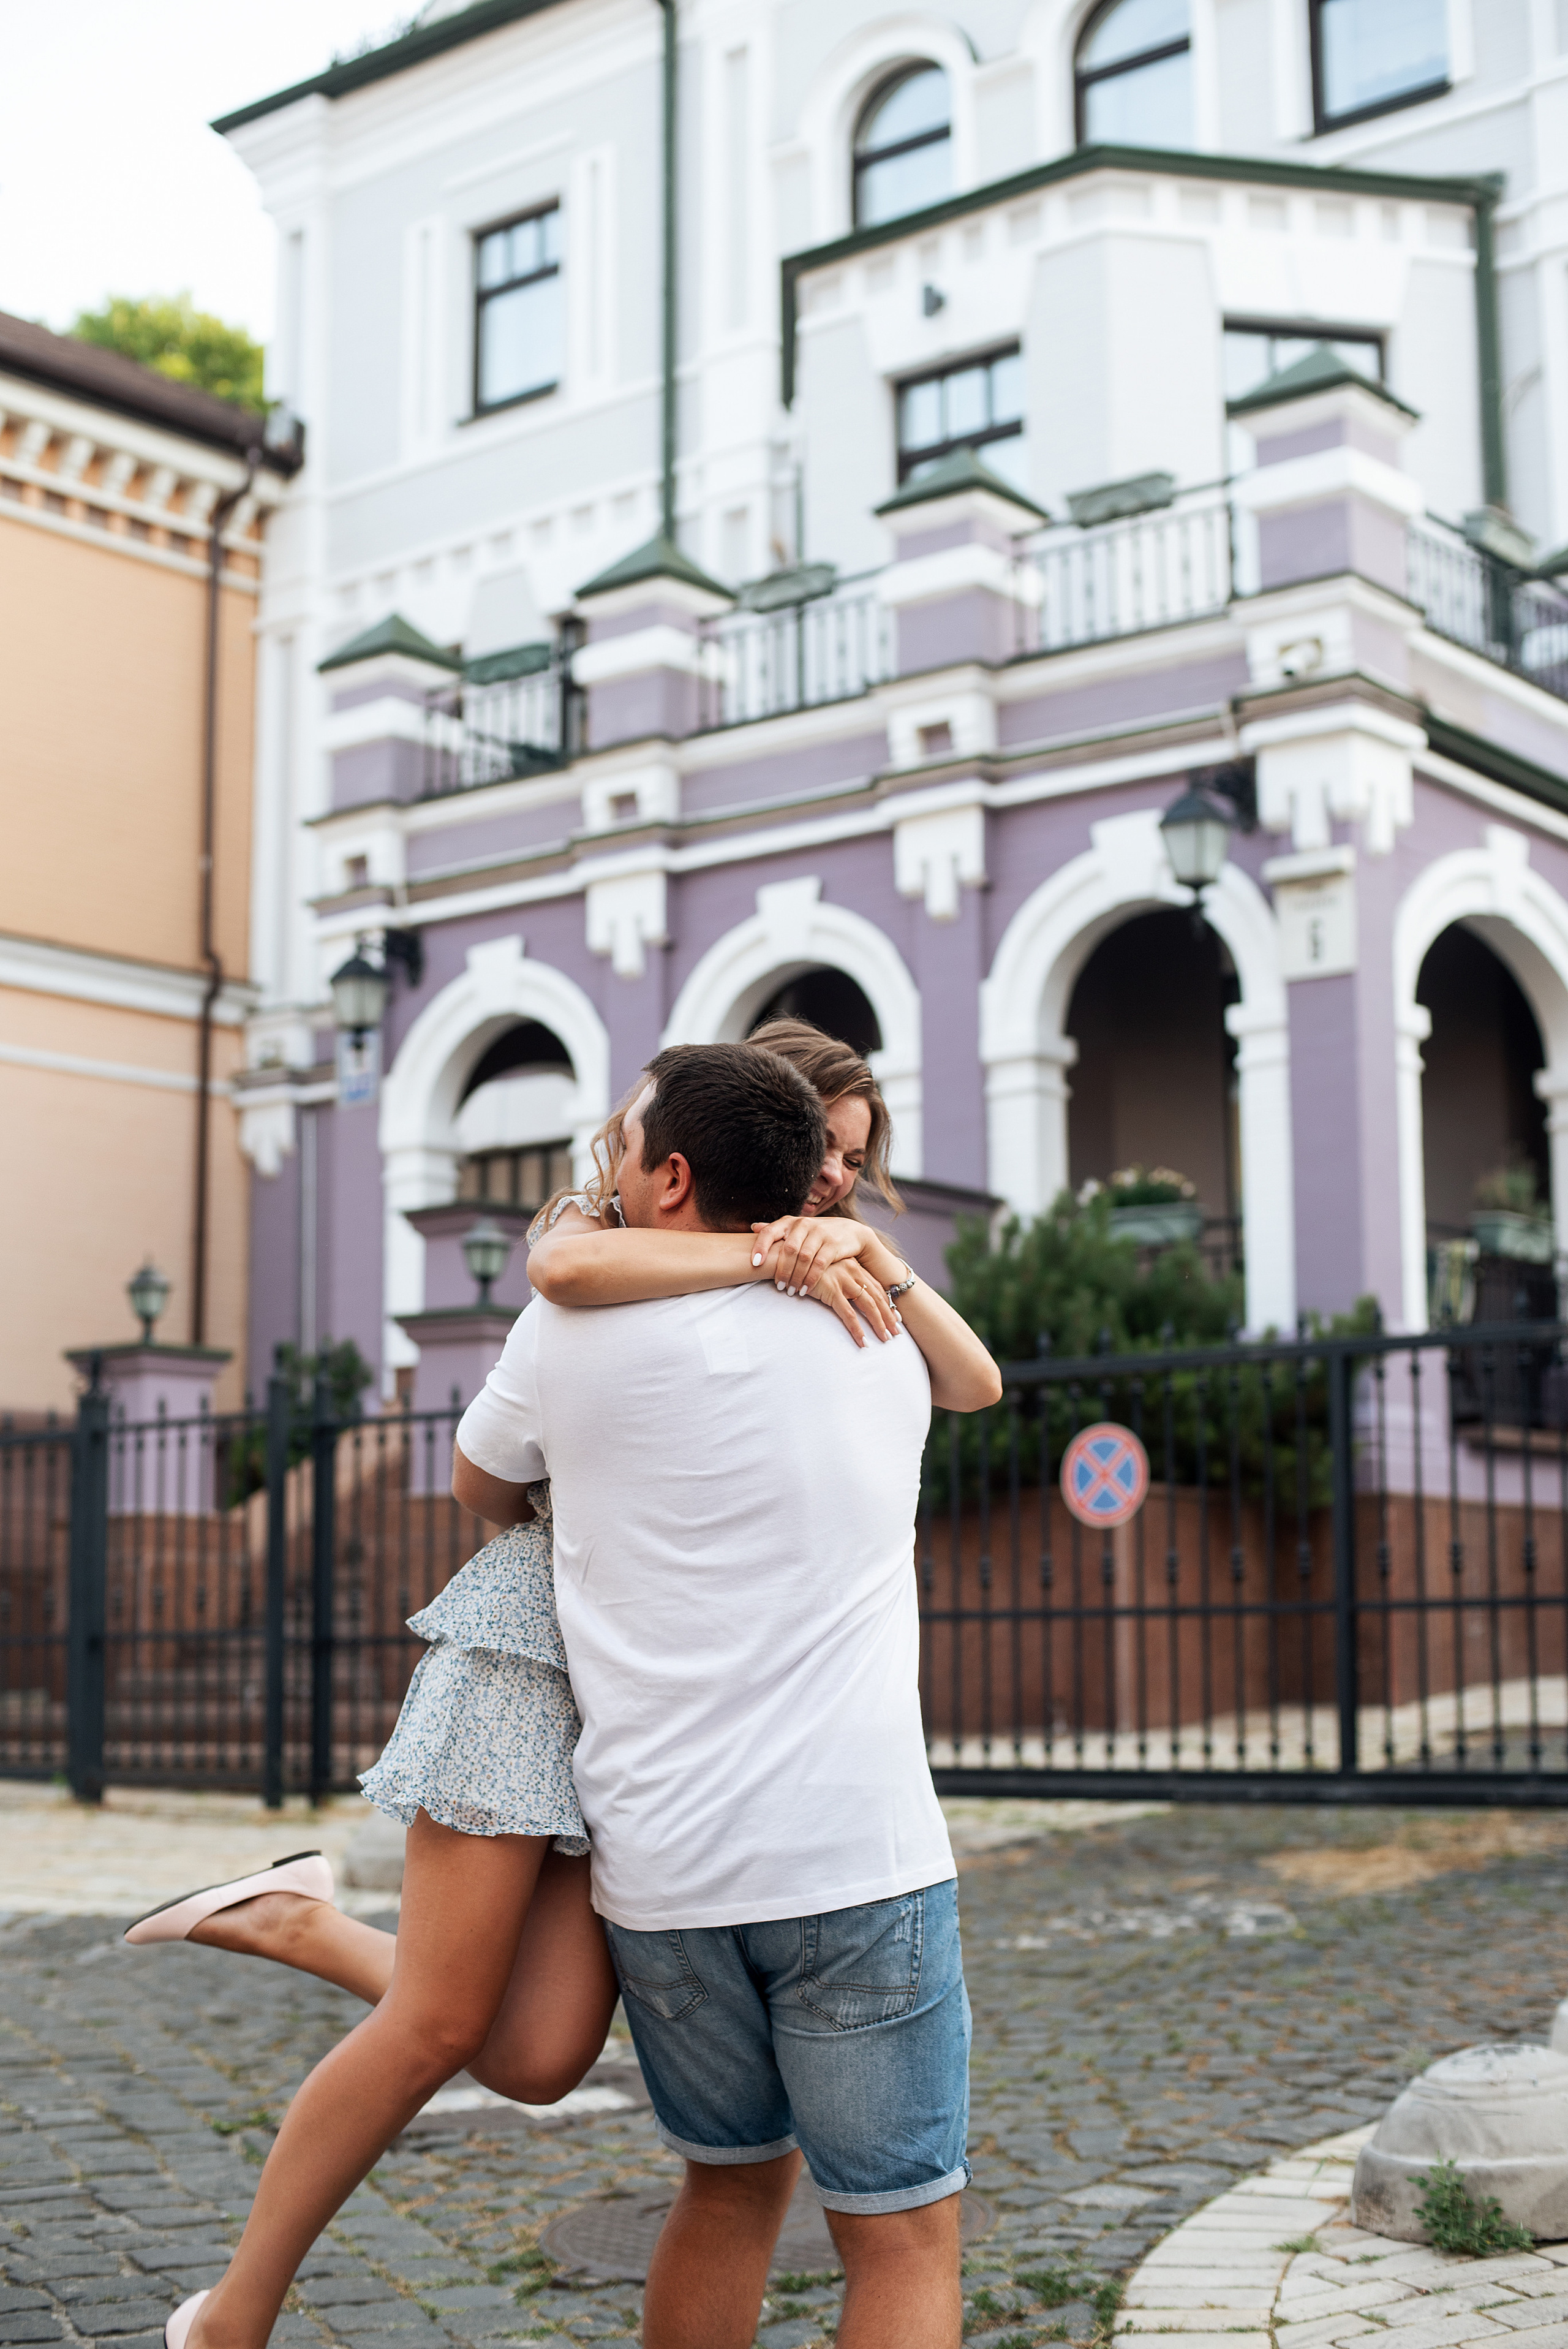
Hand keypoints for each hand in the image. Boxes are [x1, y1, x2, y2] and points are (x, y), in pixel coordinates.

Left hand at [749, 1214, 871, 1295]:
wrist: (850, 1232)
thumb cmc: (816, 1233)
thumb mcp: (796, 1228)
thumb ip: (776, 1229)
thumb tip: (753, 1227)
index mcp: (790, 1222)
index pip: (770, 1232)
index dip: (761, 1247)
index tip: (755, 1263)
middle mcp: (803, 1225)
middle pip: (788, 1250)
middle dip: (782, 1271)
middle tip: (779, 1287)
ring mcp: (819, 1233)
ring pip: (803, 1259)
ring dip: (796, 1278)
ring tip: (791, 1291)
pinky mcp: (833, 1244)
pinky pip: (819, 1265)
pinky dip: (810, 1279)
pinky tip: (805, 1289)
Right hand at [802, 1257, 903, 1347]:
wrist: (783, 1255)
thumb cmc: (802, 1264)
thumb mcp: (825, 1268)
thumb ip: (836, 1277)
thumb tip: (844, 1293)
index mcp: (852, 1264)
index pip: (876, 1287)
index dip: (887, 1303)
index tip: (895, 1316)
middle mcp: (852, 1270)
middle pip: (877, 1297)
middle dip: (888, 1316)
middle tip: (896, 1332)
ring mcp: (842, 1279)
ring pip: (868, 1306)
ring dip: (878, 1324)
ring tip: (885, 1338)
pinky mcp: (831, 1290)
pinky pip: (848, 1314)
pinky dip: (857, 1330)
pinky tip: (863, 1342)